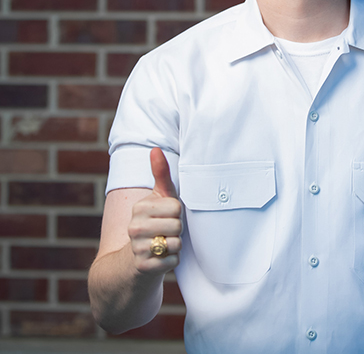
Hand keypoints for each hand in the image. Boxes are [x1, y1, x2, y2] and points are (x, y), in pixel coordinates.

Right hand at [127, 148, 181, 273]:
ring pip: (176, 243)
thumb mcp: (159, 197)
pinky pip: (173, 261)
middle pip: (177, 225)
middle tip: (166, 232)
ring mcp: (137, 248)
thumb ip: (160, 173)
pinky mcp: (143, 267)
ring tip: (164, 244)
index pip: (177, 207)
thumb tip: (155, 149)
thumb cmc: (155, 222)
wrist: (135, 262)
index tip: (167, 217)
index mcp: (139, 208)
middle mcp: (134, 227)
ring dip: (176, 246)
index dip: (177, 213)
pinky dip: (173, 261)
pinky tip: (161, 258)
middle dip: (178, 231)